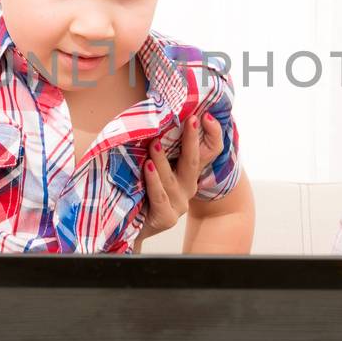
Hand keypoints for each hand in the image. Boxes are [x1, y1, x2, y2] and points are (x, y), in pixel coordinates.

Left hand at [135, 113, 223, 245]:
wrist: (129, 225)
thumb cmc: (139, 189)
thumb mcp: (151, 166)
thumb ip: (157, 148)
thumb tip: (151, 117)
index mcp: (187, 173)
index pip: (207, 152)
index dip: (212, 134)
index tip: (205, 115)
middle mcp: (187, 187)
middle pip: (194, 161)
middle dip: (192, 140)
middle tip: (191, 120)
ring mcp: (179, 204)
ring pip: (171, 178)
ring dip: (162, 159)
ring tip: (154, 143)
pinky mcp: (167, 218)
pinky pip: (160, 196)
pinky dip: (153, 181)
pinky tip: (148, 167)